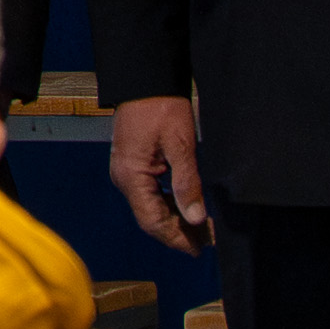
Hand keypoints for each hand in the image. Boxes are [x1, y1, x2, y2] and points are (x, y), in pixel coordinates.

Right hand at [111, 93, 213, 251]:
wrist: (145, 79)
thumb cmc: (162, 107)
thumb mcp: (181, 145)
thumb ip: (188, 184)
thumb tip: (195, 218)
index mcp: (132, 177)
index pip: (153, 222)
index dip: (177, 238)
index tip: (199, 249)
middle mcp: (124, 178)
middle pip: (150, 218)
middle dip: (177, 232)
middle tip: (205, 241)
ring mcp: (126, 171)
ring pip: (149, 207)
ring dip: (174, 219)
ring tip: (200, 227)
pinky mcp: (132, 164)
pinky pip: (148, 194)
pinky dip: (167, 204)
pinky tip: (185, 206)